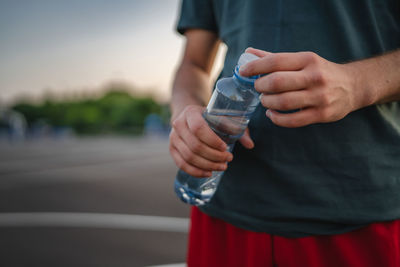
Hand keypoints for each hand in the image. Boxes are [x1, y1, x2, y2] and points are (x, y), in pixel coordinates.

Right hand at [169, 105, 253, 176]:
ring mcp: (173, 138)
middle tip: (228, 159)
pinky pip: (181, 164)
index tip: (225, 147)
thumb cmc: (209, 116)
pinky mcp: (172, 149)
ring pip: (189, 157)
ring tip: (222, 167)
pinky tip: (208, 173)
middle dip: (213, 156)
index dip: (212, 141)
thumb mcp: (223, 117)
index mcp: (190, 112)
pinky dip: (195, 171)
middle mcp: (178, 124)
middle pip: (195, 146)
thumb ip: (238, 128)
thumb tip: (250, 144)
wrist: (189, 115)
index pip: (198, 128)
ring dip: (207, 165)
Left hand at [240, 47, 360, 127]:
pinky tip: (272, 114)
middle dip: (260, 86)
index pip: (275, 61)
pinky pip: (292, 121)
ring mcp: (319, 97)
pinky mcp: (322, 114)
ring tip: (265, 101)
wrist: (353, 86)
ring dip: (267, 102)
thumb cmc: (320, 72)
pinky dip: (276, 119)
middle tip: (258, 88)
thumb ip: (275, 58)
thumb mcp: (302, 60)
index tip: (243, 71)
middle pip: (277, 82)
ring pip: (283, 102)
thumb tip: (249, 53)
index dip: (255, 67)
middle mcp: (315, 76)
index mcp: (308, 60)